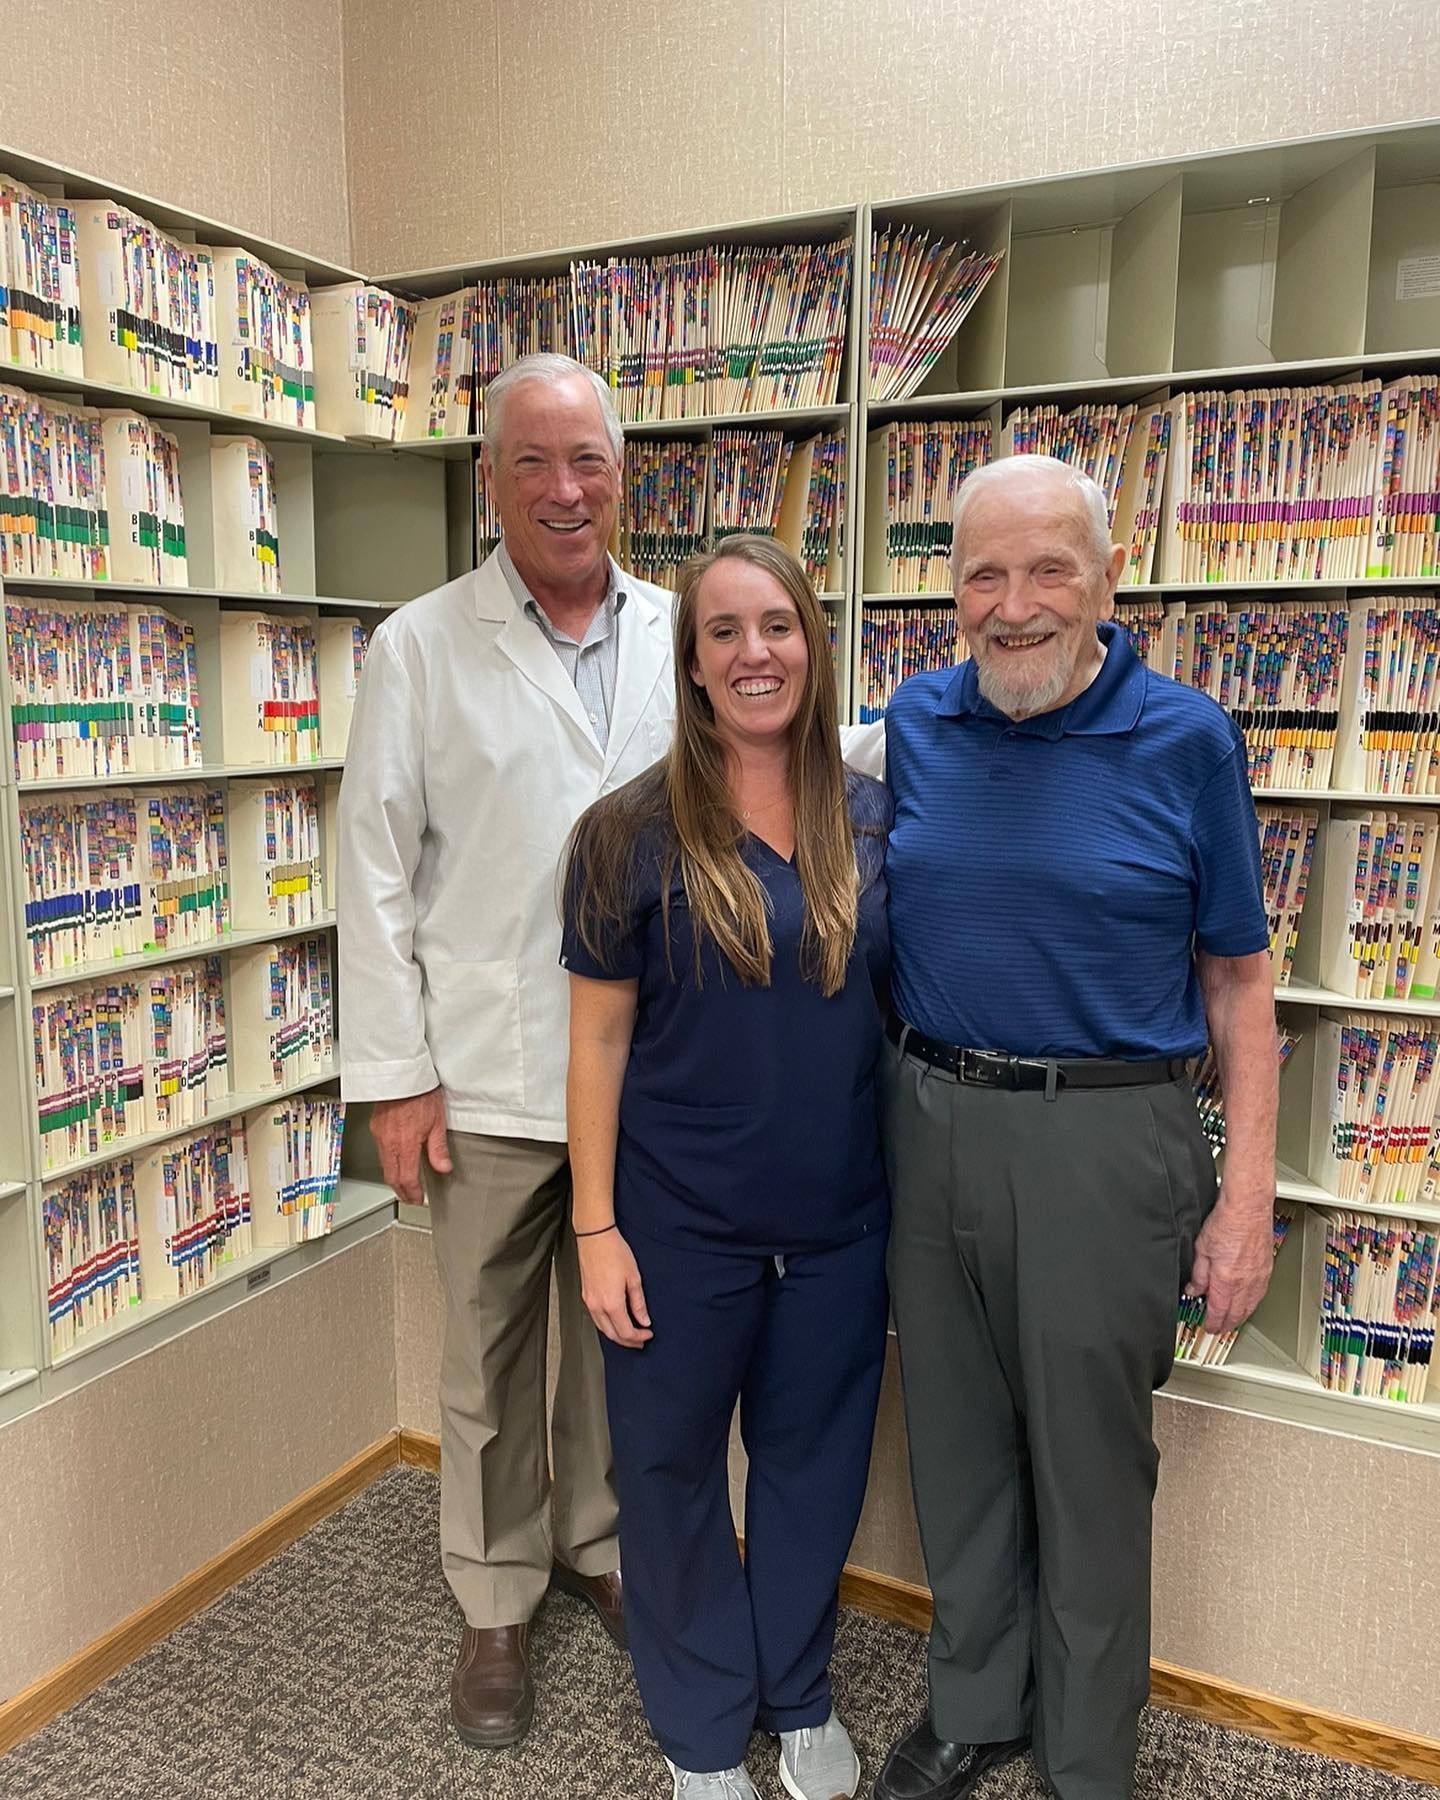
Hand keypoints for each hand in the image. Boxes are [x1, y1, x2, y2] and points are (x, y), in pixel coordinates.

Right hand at [369, 1088, 451, 1206]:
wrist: (401, 1071)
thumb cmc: (419, 1092)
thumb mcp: (437, 1122)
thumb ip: (438, 1148)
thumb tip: (443, 1167)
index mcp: (404, 1144)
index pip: (406, 1179)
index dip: (412, 1193)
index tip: (418, 1198)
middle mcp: (388, 1142)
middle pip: (391, 1176)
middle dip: (401, 1191)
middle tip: (411, 1197)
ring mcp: (379, 1134)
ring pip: (384, 1165)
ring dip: (394, 1178)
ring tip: (405, 1183)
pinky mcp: (375, 1126)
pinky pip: (380, 1152)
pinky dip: (389, 1162)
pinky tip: (397, 1160)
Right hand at [579, 1230, 652, 1347]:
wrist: (595, 1237)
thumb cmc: (614, 1252)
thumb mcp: (634, 1278)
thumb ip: (639, 1303)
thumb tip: (644, 1320)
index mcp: (611, 1304)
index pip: (626, 1332)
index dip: (639, 1337)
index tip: (649, 1334)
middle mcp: (597, 1306)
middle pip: (613, 1334)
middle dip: (628, 1341)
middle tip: (641, 1340)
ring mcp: (589, 1302)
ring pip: (602, 1328)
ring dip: (617, 1335)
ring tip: (630, 1334)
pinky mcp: (585, 1295)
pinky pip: (596, 1318)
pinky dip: (607, 1325)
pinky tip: (615, 1321)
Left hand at [1184, 1178, 1275, 1335]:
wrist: (1249, 1207)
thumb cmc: (1227, 1221)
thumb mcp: (1201, 1249)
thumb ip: (1198, 1274)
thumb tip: (1194, 1289)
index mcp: (1227, 1279)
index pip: (1219, 1311)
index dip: (1213, 1322)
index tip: (1208, 1327)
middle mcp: (1246, 1282)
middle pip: (1237, 1313)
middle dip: (1227, 1324)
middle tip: (1219, 1328)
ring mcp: (1259, 1276)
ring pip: (1251, 1306)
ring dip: (1241, 1316)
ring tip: (1232, 1320)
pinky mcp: (1267, 1268)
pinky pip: (1260, 1294)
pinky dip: (1252, 1303)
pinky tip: (1248, 1302)